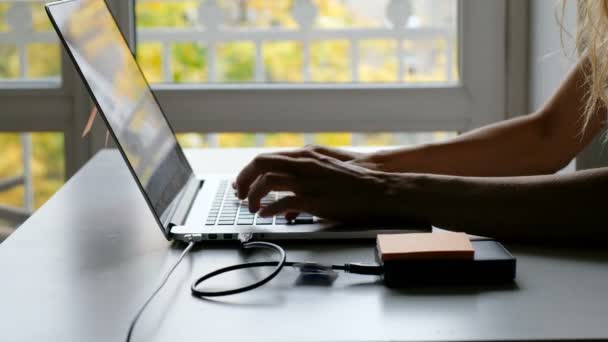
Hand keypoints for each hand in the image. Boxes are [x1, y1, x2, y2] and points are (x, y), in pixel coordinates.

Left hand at [233, 147, 405, 222]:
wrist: (378, 190)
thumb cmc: (355, 184)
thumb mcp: (325, 175)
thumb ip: (304, 185)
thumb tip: (286, 209)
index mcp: (305, 156)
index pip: (266, 158)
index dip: (248, 171)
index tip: (240, 183)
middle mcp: (303, 164)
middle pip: (260, 164)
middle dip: (244, 180)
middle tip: (239, 195)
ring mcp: (307, 181)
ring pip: (267, 181)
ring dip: (253, 196)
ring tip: (251, 208)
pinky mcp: (313, 199)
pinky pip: (282, 203)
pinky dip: (269, 210)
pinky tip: (266, 215)